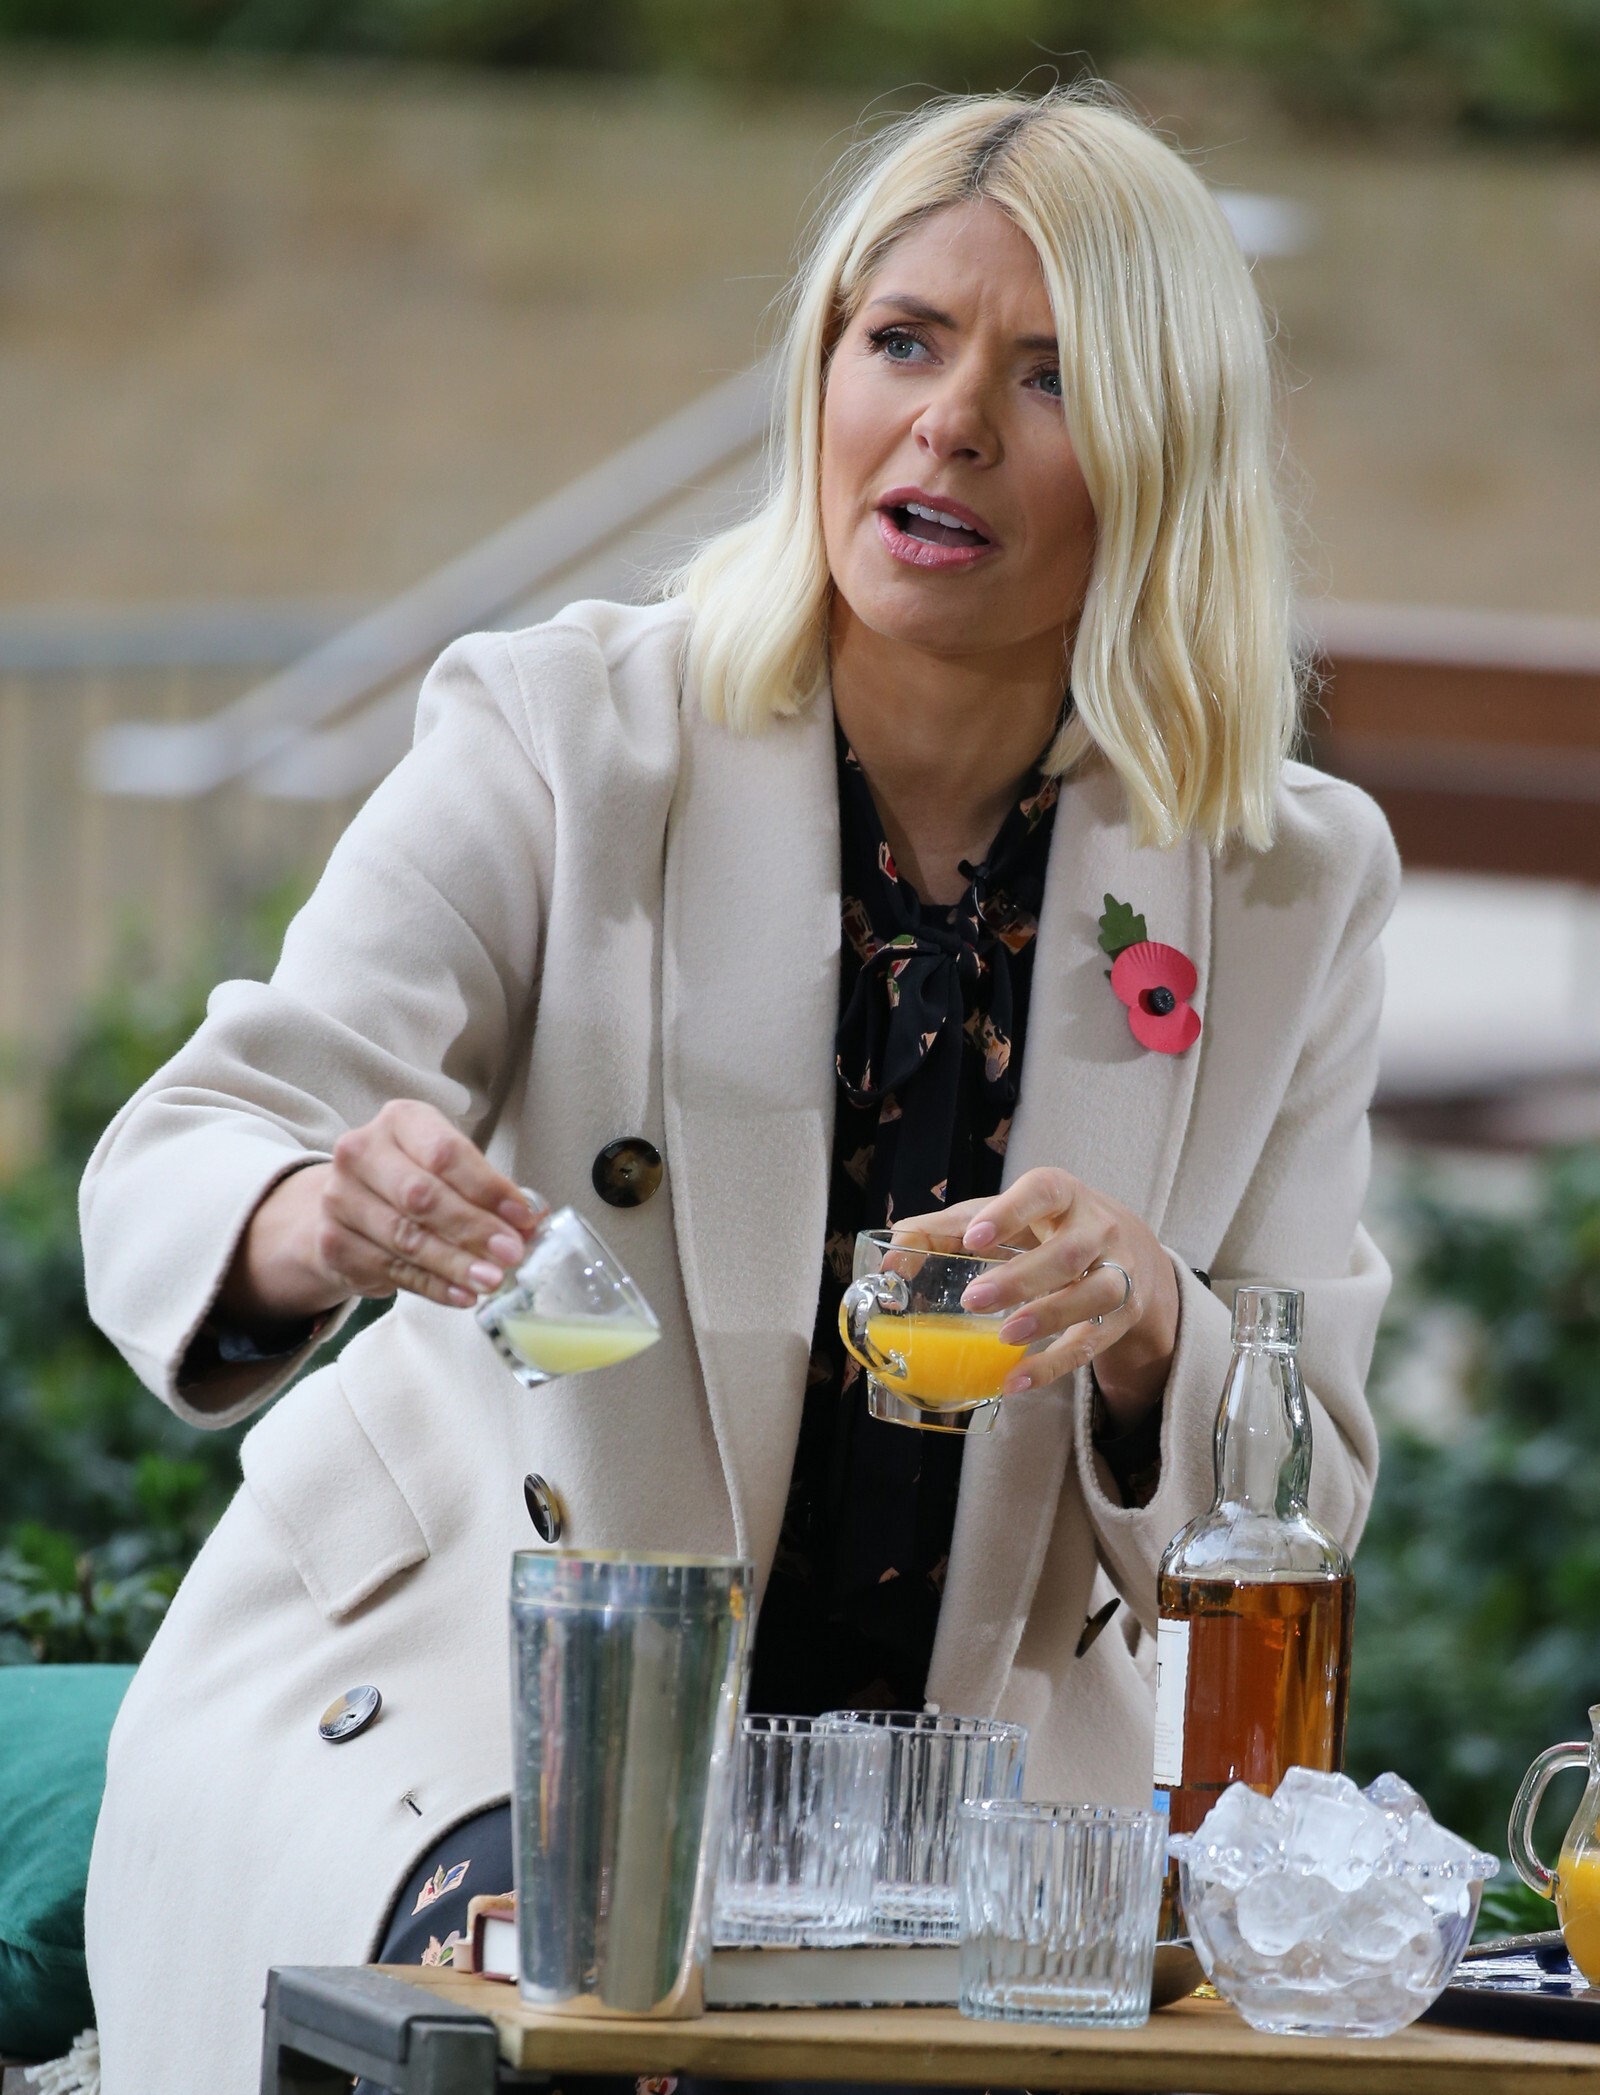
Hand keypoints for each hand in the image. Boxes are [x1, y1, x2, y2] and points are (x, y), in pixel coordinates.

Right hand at [218, 1100, 543, 1324]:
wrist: (348, 1207)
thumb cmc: (411, 1180)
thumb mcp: (449, 1170)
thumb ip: (487, 1192)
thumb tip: (529, 1224)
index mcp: (400, 1121)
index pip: (445, 1153)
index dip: (486, 1187)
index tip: (521, 1217)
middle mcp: (361, 1152)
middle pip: (422, 1196)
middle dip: (473, 1228)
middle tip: (510, 1253)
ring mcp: (340, 1198)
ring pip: (406, 1238)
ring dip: (456, 1264)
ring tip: (491, 1280)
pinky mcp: (333, 1242)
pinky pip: (392, 1270)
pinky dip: (433, 1286)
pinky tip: (462, 1295)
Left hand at [896, 1167, 1178, 1425]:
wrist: (1128, 1248)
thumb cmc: (1046, 1226)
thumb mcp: (1004, 1215)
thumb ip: (946, 1229)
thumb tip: (893, 1254)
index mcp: (1061, 1194)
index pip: (1041, 1192)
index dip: (1008, 1213)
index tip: (973, 1238)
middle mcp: (1098, 1228)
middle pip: (1068, 1253)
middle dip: (1021, 1279)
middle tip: (973, 1300)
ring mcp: (1119, 1271)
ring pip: (1094, 1294)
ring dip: (1048, 1318)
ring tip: (1005, 1336)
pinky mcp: (1122, 1314)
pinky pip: (1092, 1343)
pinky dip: (1053, 1366)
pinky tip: (1016, 1380)